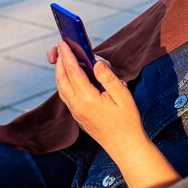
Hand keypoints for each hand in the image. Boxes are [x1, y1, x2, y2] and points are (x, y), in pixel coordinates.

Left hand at [52, 41, 180, 187]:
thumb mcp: (123, 95)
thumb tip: (96, 63)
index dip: (67, 55)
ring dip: (59, 72)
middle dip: (59, 61)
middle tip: (60, 46)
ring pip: (61, 88)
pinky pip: (65, 95)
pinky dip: (64, 82)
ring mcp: (75, 112)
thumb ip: (108, 77)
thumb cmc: (127, 120)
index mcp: (87, 99)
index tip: (63, 42)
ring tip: (62, 58)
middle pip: (61, 79)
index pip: (73, 71)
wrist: (125, 145)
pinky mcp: (78, 116)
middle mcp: (77, 105)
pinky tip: (69, 76)